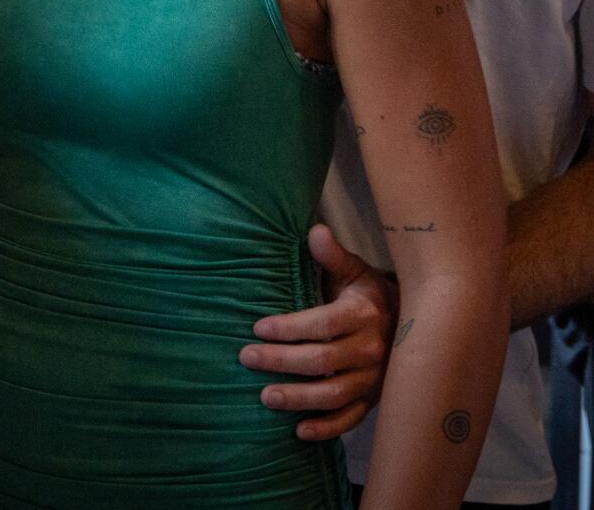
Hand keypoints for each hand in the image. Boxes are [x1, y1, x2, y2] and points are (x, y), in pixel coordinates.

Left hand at [240, 224, 397, 438]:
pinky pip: (351, 419)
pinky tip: (299, 432)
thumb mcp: (355, 270)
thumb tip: (315, 231)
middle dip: (282, 361)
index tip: (258, 328)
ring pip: (334, 394)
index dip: (290, 328)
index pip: (323, 324)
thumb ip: (332, 255)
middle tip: (247, 358)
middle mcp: (372, 351)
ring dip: (299, 399)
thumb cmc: (369, 294)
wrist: (414, 324)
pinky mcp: (373, 400)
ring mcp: (374, 380)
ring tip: (265, 397)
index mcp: (364, 316)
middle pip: (322, 361)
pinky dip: (327, 428)